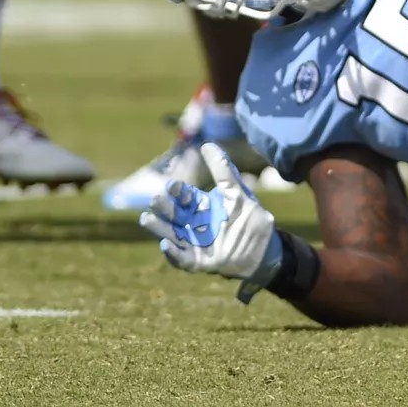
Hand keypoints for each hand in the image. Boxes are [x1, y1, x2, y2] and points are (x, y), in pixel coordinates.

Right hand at [138, 144, 282, 301]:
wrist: (261, 249)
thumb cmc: (248, 218)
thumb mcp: (238, 192)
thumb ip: (224, 170)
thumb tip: (207, 144)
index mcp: (201, 207)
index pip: (186, 196)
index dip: (179, 191)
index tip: (173, 186)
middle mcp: (192, 224)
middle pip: (174, 214)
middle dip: (164, 207)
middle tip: (155, 200)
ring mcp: (193, 243)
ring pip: (170, 234)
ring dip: (158, 227)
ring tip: (146, 218)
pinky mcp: (197, 262)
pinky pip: (181, 259)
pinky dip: (171, 254)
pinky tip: (164, 245)